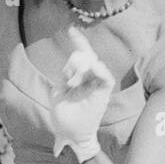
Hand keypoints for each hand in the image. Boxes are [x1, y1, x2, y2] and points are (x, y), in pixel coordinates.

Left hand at [48, 26, 114, 162]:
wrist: (70, 134)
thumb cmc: (63, 115)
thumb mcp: (58, 92)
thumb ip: (64, 77)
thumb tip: (70, 66)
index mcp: (78, 77)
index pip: (81, 56)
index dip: (78, 42)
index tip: (71, 29)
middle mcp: (90, 79)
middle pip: (89, 57)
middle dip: (80, 50)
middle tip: (70, 54)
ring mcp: (97, 86)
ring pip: (97, 65)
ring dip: (85, 64)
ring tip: (72, 80)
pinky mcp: (104, 94)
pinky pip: (106, 78)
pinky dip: (101, 70)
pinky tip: (93, 68)